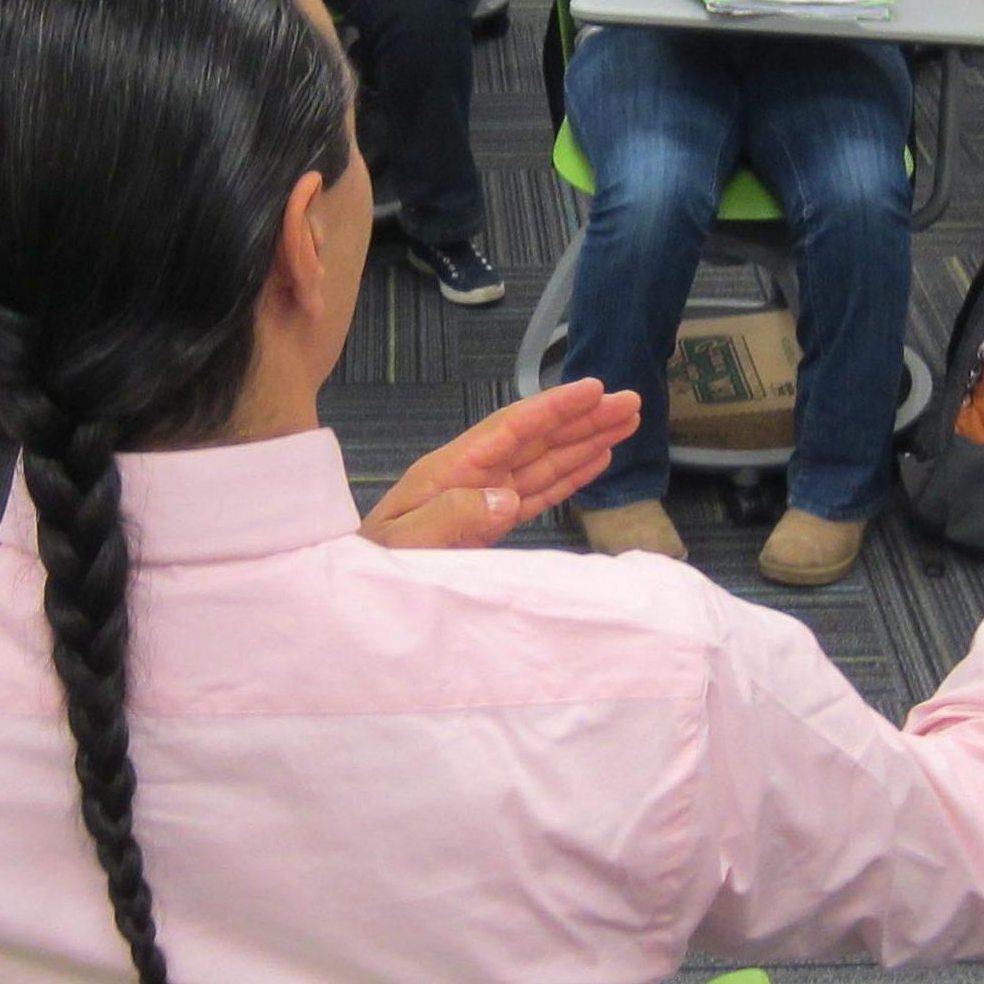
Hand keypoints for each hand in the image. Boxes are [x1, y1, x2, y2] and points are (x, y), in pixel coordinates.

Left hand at [359, 378, 643, 547]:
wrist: (352, 594)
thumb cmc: (372, 567)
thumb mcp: (402, 544)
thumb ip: (450, 518)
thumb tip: (505, 496)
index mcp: (450, 470)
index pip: (510, 428)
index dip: (553, 408)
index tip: (593, 388)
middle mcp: (472, 476)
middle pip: (536, 438)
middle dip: (582, 418)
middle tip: (631, 402)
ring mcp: (482, 498)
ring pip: (543, 461)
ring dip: (584, 441)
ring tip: (625, 422)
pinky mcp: (490, 523)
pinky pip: (537, 491)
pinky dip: (568, 474)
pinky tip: (595, 460)